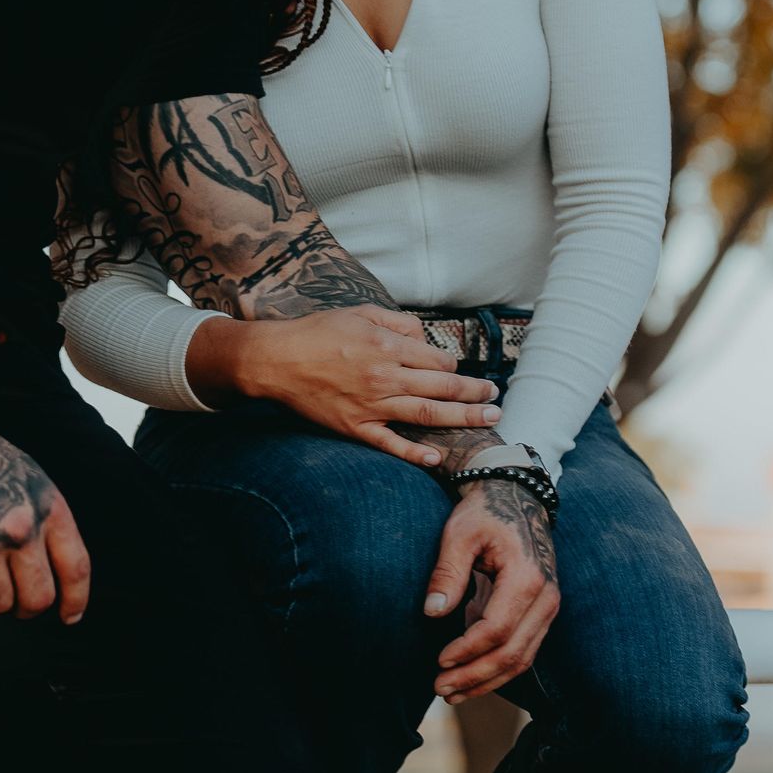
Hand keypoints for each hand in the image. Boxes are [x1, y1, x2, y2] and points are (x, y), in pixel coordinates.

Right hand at [0, 419, 91, 623]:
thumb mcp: (34, 482)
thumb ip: (48, 523)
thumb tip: (55, 575)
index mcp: (48, 510)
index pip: (75, 569)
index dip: (75, 601)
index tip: (69, 617)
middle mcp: (20, 529)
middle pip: (37, 598)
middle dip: (27, 608)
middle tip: (15, 601)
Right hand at [192, 305, 502, 464]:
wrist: (276, 361)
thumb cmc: (317, 333)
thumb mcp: (359, 313)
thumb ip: (397, 322)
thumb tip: (425, 335)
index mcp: (387, 345)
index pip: (437, 357)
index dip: (452, 362)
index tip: (455, 367)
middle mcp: (385, 376)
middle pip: (443, 386)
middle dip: (475, 391)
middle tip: (496, 397)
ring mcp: (371, 404)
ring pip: (427, 414)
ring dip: (463, 418)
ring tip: (488, 419)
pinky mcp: (356, 427)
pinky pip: (390, 443)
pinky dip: (414, 453)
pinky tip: (437, 459)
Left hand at [424, 478, 558, 701]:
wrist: (517, 499)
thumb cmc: (484, 514)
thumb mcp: (459, 534)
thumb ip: (447, 573)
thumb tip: (432, 613)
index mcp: (527, 577)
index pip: (498, 629)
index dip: (468, 650)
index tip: (439, 660)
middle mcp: (546, 597)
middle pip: (513, 652)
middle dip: (475, 676)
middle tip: (440, 689)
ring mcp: (548, 608)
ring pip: (522, 659)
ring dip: (487, 681)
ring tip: (452, 694)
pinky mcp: (543, 614)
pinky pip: (525, 651)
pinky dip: (499, 671)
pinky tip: (472, 681)